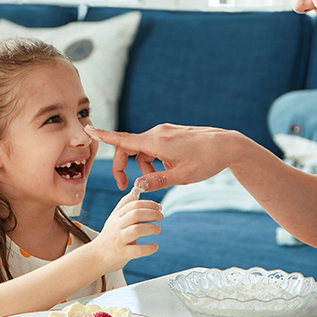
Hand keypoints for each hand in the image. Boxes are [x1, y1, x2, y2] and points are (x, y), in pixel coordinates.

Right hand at [84, 121, 242, 191]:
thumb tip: (138, 185)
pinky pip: (153, 146)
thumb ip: (157, 180)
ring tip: (158, 180)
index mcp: (156, 142)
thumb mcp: (180, 176)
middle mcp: (157, 133)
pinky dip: (153, 159)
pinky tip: (168, 169)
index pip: (123, 139)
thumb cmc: (205, 161)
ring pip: (143, 149)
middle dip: (125, 166)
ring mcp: (164, 132)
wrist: (227, 145)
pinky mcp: (171, 134)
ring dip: (143, 165)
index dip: (104, 136)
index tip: (88, 129)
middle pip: (129, 147)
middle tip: (127, 187)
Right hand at [93, 195, 162, 272]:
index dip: (148, 204)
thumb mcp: (115, 217)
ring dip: (150, 228)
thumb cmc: (110, 235)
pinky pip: (137, 251)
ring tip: (158, 229)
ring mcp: (119, 240)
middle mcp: (117, 226)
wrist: (97, 256)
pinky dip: (148, 248)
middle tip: (161, 216)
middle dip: (151, 214)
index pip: (134, 204)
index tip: (159, 207)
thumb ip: (126, 203)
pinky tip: (155, 246)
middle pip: (135, 214)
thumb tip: (136, 188)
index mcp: (117, 216)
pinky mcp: (122, 253)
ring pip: (136, 230)